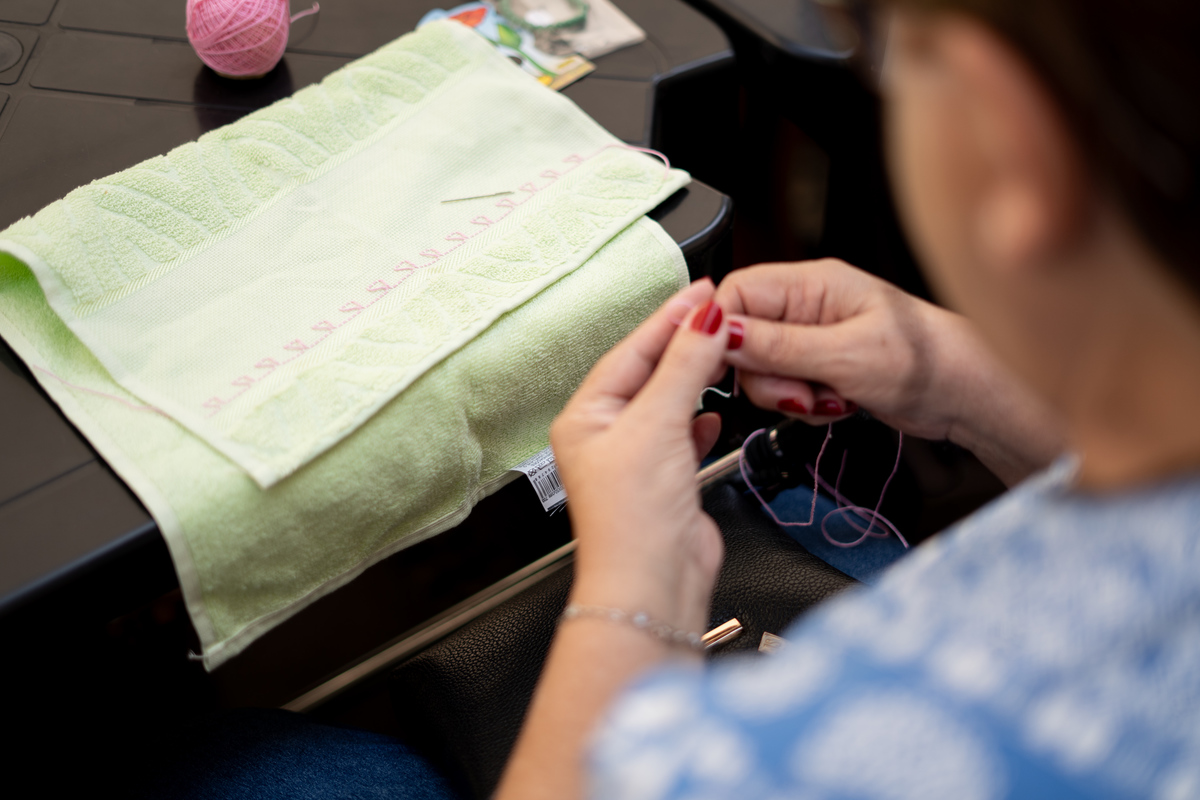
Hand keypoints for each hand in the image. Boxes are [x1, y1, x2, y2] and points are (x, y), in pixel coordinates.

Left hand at [550, 278, 729, 634]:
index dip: (668, 319)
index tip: (703, 293)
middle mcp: (605, 436)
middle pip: (649, 373)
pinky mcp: (664, 483)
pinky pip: (682, 436)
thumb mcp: (658, 424)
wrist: (653, 585)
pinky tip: (712, 414)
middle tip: (719, 313)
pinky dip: (700, 420)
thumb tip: (704, 320)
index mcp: (585, 417)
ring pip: (668, 402)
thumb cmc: (633, 520)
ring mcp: (635, 460)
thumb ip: (685, 367)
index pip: (630, 351)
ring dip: (695, 378)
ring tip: (723, 351)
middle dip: (684, 344)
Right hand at [715, 260, 1063, 483]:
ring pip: (763, 370)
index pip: (735, 294)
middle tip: (800, 393)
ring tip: (829, 399)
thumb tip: (720, 332)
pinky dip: (805, 405)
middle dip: (765, 377)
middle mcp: (807, 305)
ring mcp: (814, 336)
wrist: (968, 396)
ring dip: (788, 396)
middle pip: (743, 339)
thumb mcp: (844, 355)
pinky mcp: (822, 365)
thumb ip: (776, 346)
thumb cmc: (928, 362)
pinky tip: (839, 403)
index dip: (721, 333)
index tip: (724, 369)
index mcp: (812, 283)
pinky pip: (787, 387)